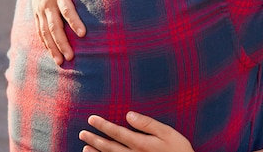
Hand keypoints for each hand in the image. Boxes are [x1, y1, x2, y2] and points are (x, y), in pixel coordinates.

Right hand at [29, 0, 87, 64]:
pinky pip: (39, 31)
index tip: (83, 34)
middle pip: (54, 26)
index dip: (74, 22)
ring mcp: (40, 10)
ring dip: (52, 47)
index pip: (66, 10)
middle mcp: (47, 4)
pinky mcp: (36, 14)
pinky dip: (45, 43)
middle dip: (62, 42)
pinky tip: (51, 54)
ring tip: (60, 61)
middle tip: (70, 56)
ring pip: (45, 32)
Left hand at [79, 112, 194, 151]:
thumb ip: (148, 124)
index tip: (91, 119)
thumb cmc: (179, 150)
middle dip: (95, 139)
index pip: (117, 133)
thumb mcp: (168, 133)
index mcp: (141, 143)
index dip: (103, 125)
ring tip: (85, 147)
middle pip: (110, 147)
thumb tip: (129, 114)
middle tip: (82, 132)